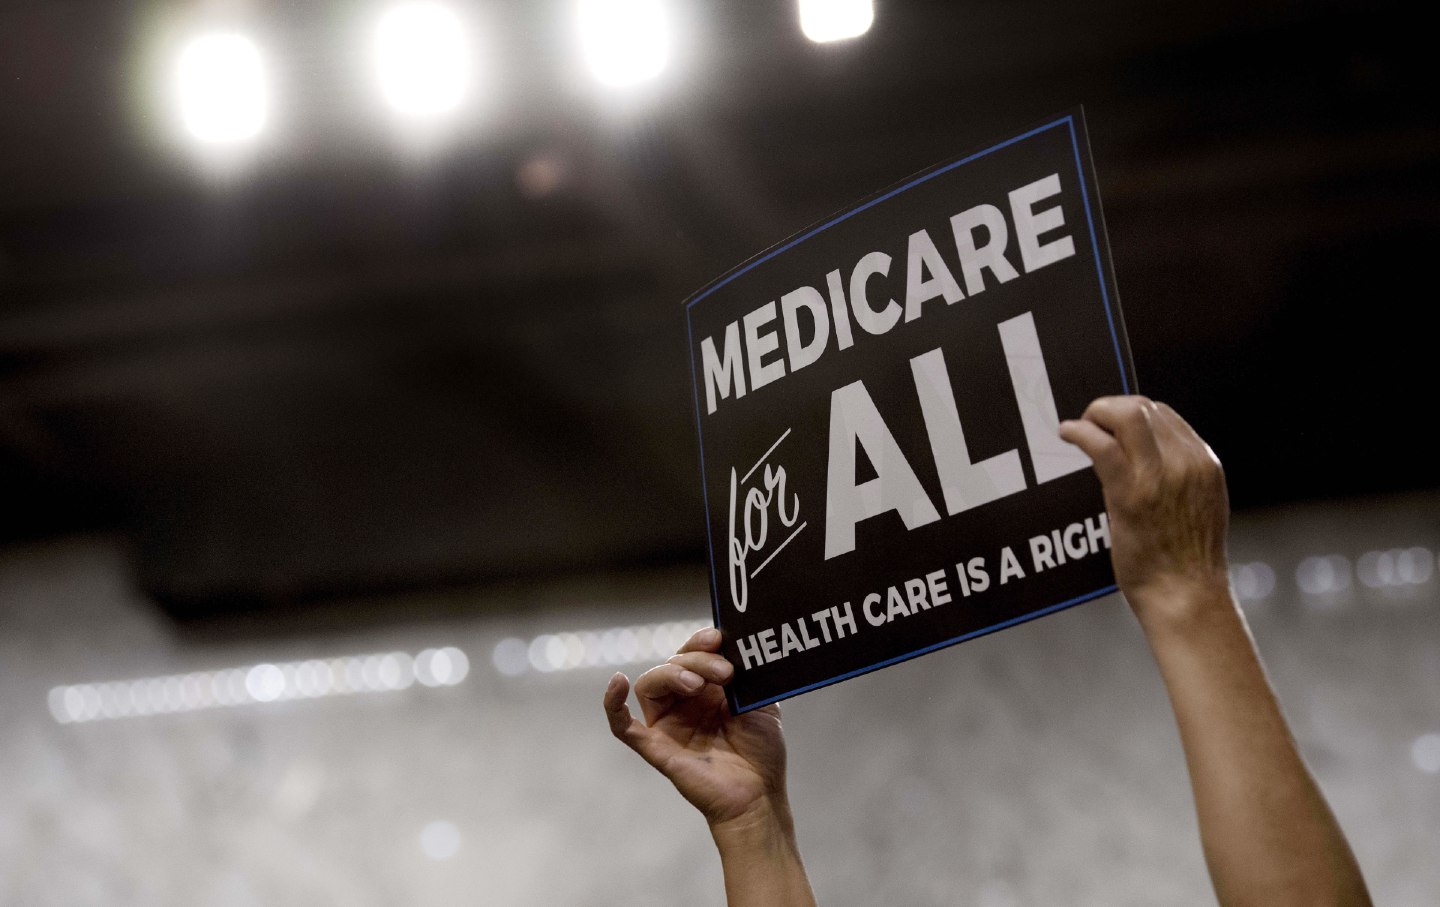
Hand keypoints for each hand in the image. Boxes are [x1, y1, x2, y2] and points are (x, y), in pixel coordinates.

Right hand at [603, 627, 788, 830]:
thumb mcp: (761, 702)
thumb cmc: (762, 752)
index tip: (718, 638)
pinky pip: (623, 726)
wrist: (760, 795)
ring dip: (670, 674)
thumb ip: (746, 675)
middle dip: (697, 660)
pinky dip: (612, 703)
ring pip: (651, 684)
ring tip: (698, 685)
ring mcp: (669, 724)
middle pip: (673, 664)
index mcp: (709, 690)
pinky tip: (617, 683)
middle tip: (724, 673)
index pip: (693, 654)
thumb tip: (734, 647)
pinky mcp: (656, 747)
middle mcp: (685, 703)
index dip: (700, 642)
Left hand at [1059, 395, 1230, 626]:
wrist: (1187, 597)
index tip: (1109, 422)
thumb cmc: (1184, 563)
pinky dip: (1080, 432)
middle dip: (1111, 407)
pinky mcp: (1133, 492)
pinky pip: (1101, 445)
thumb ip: (1176, 480)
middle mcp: (1188, 462)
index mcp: (1205, 464)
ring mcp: (1162, 475)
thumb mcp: (1195, 508)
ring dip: (1096, 414)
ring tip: (1078, 427)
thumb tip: (1142, 461)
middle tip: (1090, 422)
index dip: (1131, 412)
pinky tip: (1067, 434)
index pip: (1165, 415)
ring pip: (1127, 415)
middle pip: (1145, 408)